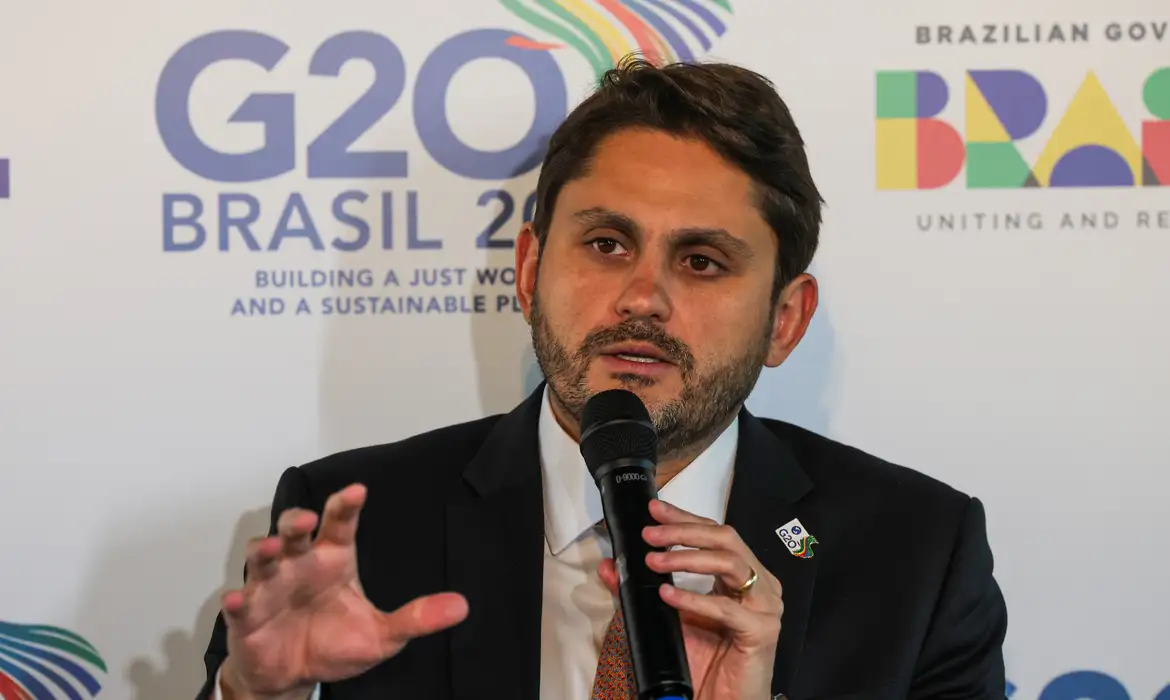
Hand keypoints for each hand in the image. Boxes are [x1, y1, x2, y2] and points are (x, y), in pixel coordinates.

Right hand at [219, 483, 468, 698]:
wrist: (295, 677)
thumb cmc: (335, 644)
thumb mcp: (383, 635)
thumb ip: (417, 618)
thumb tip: (461, 606)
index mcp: (333, 560)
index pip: (341, 526)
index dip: (346, 506)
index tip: (358, 491)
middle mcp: (300, 565)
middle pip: (294, 532)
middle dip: (297, 521)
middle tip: (308, 519)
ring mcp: (269, 589)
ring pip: (262, 559)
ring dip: (264, 550)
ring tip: (271, 547)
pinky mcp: (246, 618)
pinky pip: (239, 606)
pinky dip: (236, 601)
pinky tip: (238, 600)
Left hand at [598, 499, 781, 699]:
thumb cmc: (704, 663)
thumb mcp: (668, 619)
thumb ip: (641, 591)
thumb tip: (609, 566)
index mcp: (743, 575)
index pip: (715, 533)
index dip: (684, 517)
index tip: (654, 509)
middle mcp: (760, 583)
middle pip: (725, 538)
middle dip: (684, 531)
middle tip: (650, 535)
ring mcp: (766, 606)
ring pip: (730, 562)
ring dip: (687, 557)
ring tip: (653, 561)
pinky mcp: (761, 631)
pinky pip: (726, 608)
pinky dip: (694, 599)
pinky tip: (668, 595)